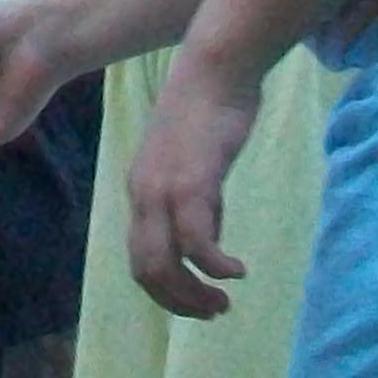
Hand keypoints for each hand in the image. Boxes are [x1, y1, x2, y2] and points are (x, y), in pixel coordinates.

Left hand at [126, 54, 260, 319]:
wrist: (215, 66)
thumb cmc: (211, 109)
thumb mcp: (197, 164)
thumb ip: (199, 202)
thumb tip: (210, 238)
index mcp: (141, 191)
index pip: (140, 258)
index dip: (167, 290)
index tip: (200, 300)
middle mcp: (144, 194)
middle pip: (146, 270)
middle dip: (178, 302)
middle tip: (214, 311)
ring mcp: (164, 189)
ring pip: (164, 263)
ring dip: (193, 294)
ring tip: (224, 301)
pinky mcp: (191, 181)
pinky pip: (196, 241)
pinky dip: (214, 266)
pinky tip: (236, 271)